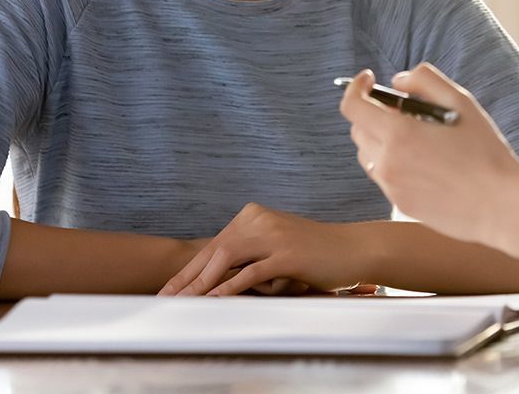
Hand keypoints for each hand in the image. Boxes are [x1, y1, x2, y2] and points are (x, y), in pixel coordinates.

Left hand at [158, 203, 368, 296]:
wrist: (353, 249)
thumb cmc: (316, 252)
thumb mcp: (277, 245)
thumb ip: (249, 253)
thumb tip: (216, 275)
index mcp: (254, 215)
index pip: (213, 245)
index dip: (188, 270)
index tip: (168, 290)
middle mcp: (260, 219)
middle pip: (213, 250)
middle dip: (186, 278)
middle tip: (165, 300)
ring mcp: (273, 234)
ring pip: (226, 258)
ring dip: (200, 283)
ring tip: (182, 303)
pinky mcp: (287, 253)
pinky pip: (250, 272)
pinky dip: (228, 287)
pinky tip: (213, 300)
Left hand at [340, 65, 518, 261]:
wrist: (499, 205)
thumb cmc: (485, 153)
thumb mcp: (462, 102)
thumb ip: (425, 81)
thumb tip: (397, 82)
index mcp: (398, 134)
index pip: (352, 107)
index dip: (355, 88)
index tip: (369, 79)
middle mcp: (387, 163)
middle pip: (358, 130)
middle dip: (373, 113)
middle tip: (404, 110)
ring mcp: (391, 187)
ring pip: (368, 155)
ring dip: (380, 139)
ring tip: (417, 139)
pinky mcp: (400, 205)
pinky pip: (384, 177)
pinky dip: (393, 163)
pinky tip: (426, 163)